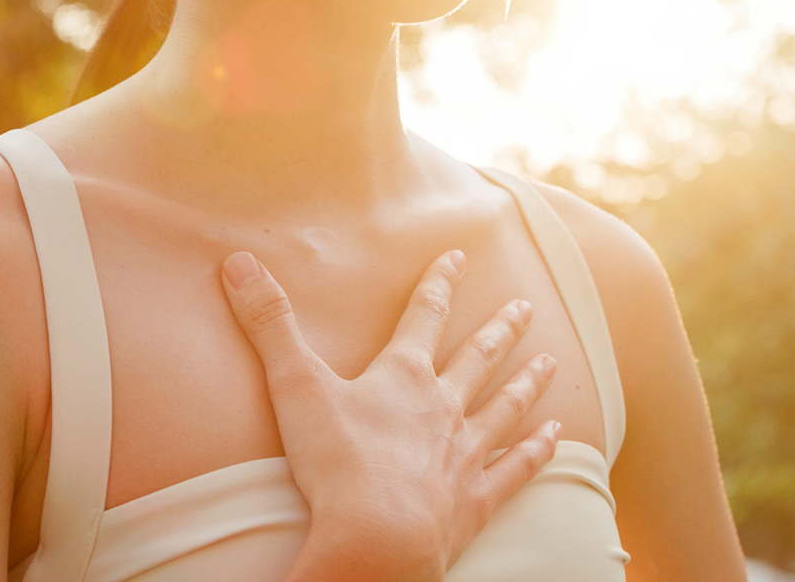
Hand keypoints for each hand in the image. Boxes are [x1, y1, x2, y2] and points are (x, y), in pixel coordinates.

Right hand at [220, 249, 559, 581]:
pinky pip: (515, 469)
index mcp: (403, 376)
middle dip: (499, 329)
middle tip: (525, 307)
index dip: (440, 282)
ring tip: (550, 362)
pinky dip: (536, 450)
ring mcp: (465, 454)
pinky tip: (555, 436)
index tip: (459, 256)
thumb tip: (238, 261)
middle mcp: (443, 407)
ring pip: (504, 407)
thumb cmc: (337, 463)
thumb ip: (269, 324)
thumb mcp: (294, 385)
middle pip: (478, 358)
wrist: (378, 538)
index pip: (425, 314)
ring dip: (526, 383)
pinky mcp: (475, 501)